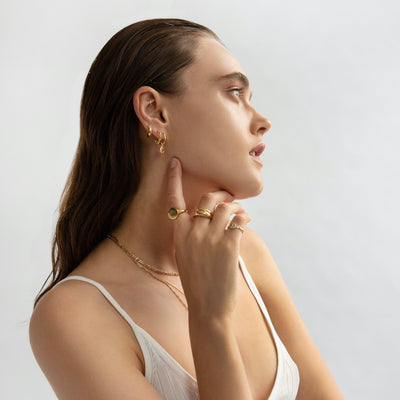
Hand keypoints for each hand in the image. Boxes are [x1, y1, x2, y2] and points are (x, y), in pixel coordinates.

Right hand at [167, 157, 251, 319]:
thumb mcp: (185, 256)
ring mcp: (210, 236)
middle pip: (207, 198)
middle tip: (228, 198)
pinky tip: (245, 221)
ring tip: (239, 214)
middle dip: (220, 194)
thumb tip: (209, 218)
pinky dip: (244, 217)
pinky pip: (239, 219)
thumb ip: (192, 235)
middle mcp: (192, 231)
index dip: (174, 179)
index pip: (173, 200)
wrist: (207, 309)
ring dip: (235, 207)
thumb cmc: (197, 283)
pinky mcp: (229, 243)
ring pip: (226, 207)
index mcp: (178, 234)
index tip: (176, 162)